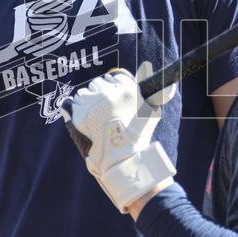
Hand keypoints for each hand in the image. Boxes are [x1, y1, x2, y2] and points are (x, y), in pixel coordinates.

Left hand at [62, 62, 176, 211]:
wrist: (123, 158)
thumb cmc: (139, 136)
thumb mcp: (153, 112)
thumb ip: (157, 94)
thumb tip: (163, 80)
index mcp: (128, 88)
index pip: (114, 78)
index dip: (114, 90)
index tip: (115, 102)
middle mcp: (110, 92)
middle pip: (99, 83)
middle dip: (100, 95)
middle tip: (105, 112)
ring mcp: (94, 102)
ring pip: (85, 92)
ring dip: (88, 102)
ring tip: (96, 118)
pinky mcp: (81, 112)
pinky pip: (73, 103)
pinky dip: (77, 111)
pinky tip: (87, 121)